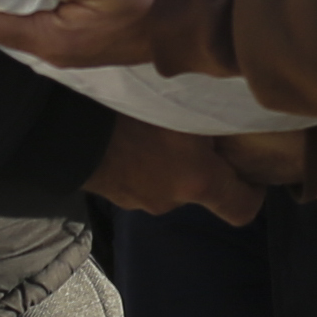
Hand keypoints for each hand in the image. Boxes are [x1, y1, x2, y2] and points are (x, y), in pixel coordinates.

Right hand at [85, 116, 264, 227]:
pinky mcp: (112, 193)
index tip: (252, 172)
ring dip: (171, 163)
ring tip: (162, 129)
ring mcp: (138, 201)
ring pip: (168, 183)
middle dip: (206, 167)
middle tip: (204, 134)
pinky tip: (133, 135)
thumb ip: (215, 117)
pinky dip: (142, 163)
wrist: (63, 130)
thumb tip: (242, 111)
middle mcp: (171, 200)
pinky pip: (139, 179)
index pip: (242, 210)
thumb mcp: (183, 105)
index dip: (253, 192)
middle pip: (203, 191)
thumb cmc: (129, 113)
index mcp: (197, 182)